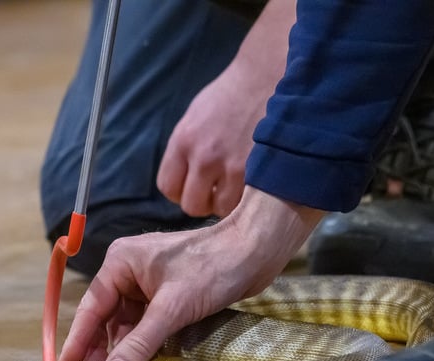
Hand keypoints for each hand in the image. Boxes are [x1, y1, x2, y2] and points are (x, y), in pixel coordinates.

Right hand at [58, 186, 323, 360]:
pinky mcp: (171, 293)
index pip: (90, 307)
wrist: (254, 251)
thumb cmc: (213, 269)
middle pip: (107, 316)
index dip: (78, 340)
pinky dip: (145, 340)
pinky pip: (149, 321)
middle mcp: (130, 270)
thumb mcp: (173, 309)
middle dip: (101, 346)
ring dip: (124, 346)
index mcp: (121, 263)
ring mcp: (151, 282)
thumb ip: (141, 342)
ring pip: (129, 321)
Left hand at [155, 0, 293, 217]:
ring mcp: (231, 167)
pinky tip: (254, 184)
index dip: (181, 192)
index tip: (195, 187)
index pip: (168, 187)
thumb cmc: (230, 95)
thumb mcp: (195, 117)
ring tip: (239, 188)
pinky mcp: (256, 172)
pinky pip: (245, 202)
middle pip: (192, 205)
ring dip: (229, 203)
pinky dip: (248, 199)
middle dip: (204, 202)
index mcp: (183, 141)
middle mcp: (203, 157)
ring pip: (221, 209)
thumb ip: (186, 148)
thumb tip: (184, 178)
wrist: (265, 78)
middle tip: (218, 191)